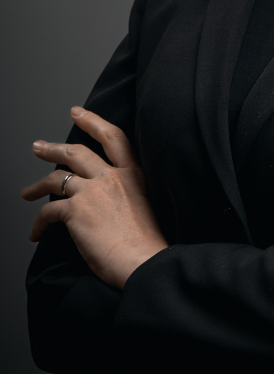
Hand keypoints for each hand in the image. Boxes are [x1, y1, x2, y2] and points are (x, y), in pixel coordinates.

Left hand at [21, 107, 167, 289]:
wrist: (143, 260)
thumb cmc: (146, 242)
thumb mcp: (144, 204)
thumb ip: (124, 193)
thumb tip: (103, 201)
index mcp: (132, 173)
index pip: (112, 137)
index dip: (92, 121)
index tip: (78, 113)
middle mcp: (111, 176)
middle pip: (76, 152)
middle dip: (53, 149)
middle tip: (39, 147)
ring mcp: (92, 192)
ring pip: (56, 179)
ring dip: (37, 186)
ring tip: (27, 192)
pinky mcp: (75, 212)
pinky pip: (48, 213)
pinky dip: (39, 224)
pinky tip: (36, 234)